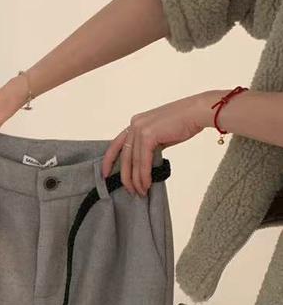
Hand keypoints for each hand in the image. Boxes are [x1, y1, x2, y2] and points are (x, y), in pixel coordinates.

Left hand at [102, 91, 220, 194]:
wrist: (198, 112)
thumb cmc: (184, 122)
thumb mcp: (160, 133)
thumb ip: (149, 145)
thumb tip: (144, 163)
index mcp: (135, 123)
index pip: (117, 144)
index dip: (109, 161)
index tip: (105, 175)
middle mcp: (134, 125)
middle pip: (124, 156)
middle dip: (126, 177)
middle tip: (130, 191)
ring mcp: (140, 129)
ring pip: (134, 162)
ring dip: (137, 180)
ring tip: (140, 192)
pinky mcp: (148, 135)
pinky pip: (143, 161)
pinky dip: (144, 175)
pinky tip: (146, 185)